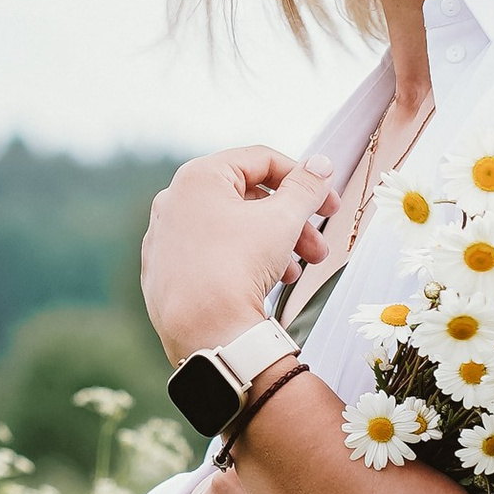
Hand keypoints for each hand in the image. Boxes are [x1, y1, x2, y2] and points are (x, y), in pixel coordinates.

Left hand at [140, 145, 336, 359]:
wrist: (203, 333)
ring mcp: (165, 237)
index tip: (329, 203)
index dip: (304, 179)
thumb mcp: (283, 220)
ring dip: (274, 244)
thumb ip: (306, 187)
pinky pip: (211, 253)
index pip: (261, 160)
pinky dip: (243, 261)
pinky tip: (269, 283)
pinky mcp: (163, 270)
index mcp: (199, 177)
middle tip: (321, 246)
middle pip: (248, 198)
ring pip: (232, 228)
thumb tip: (321, 165)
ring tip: (298, 271)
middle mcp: (174, 200)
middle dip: (292, 222)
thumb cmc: (238, 267)